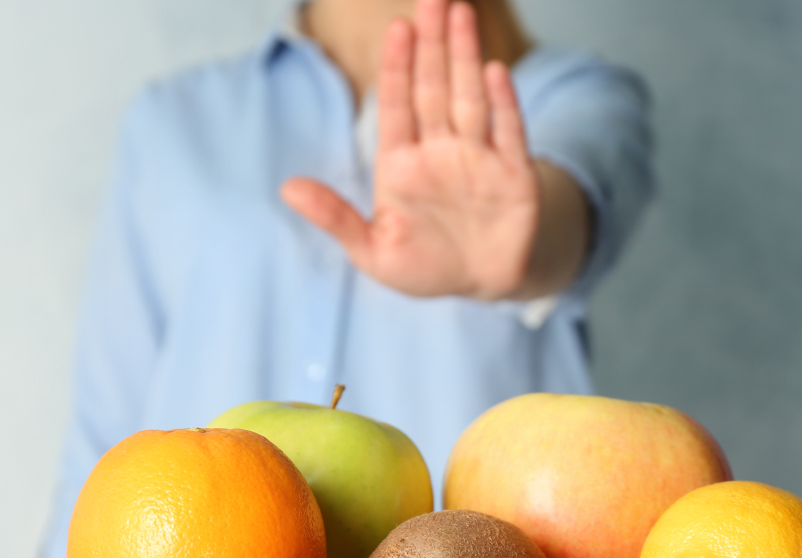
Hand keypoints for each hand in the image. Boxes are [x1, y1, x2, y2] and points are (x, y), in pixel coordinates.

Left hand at [282, 0, 547, 300]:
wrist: (482, 286)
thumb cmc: (424, 266)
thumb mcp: (372, 251)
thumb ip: (335, 218)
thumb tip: (287, 189)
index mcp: (401, 163)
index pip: (397, 104)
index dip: (397, 66)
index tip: (397, 28)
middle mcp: (440, 150)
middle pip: (434, 88)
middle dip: (432, 44)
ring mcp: (478, 158)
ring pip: (470, 98)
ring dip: (465, 56)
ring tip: (460, 13)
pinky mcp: (514, 175)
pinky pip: (508, 133)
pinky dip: (503, 105)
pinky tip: (493, 72)